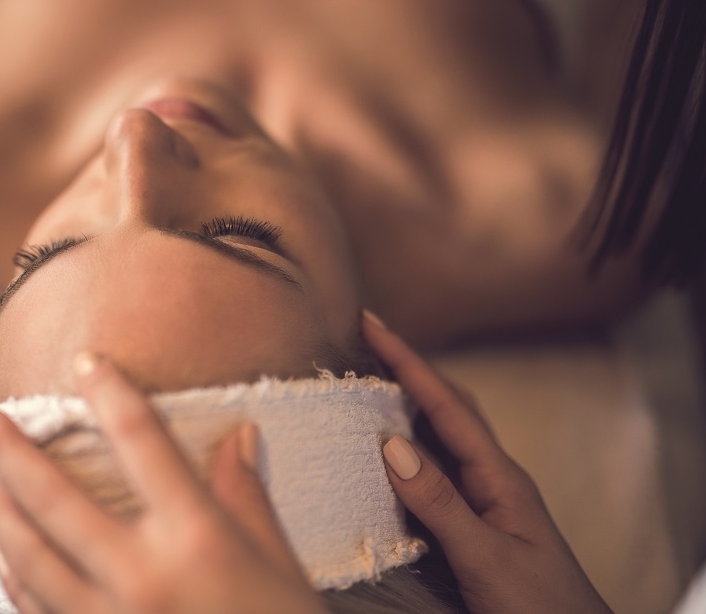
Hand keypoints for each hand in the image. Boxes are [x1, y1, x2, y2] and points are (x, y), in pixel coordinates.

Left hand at [0, 354, 327, 613]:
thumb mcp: (279, 564)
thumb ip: (246, 499)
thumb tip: (239, 437)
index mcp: (198, 539)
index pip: (143, 445)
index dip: (112, 394)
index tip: (87, 362)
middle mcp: (143, 575)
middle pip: (59, 501)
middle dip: (14, 453)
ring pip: (33, 558)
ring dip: (2, 515)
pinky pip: (39, 611)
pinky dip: (16, 578)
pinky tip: (6, 557)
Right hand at [362, 310, 611, 613]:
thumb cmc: (539, 607)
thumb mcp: (486, 557)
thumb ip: (440, 503)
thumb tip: (391, 443)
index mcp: (499, 476)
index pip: (446, 405)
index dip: (407, 362)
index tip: (372, 323)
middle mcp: (492, 479)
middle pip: (448, 407)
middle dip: (409, 370)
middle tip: (369, 340)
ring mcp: (486, 500)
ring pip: (443, 435)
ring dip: (410, 403)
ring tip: (372, 381)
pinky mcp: (477, 522)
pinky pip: (438, 469)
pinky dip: (411, 446)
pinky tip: (391, 452)